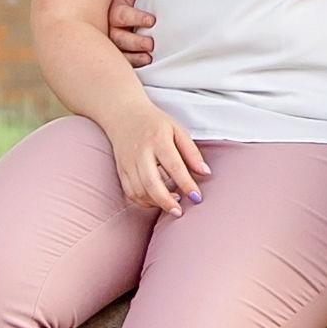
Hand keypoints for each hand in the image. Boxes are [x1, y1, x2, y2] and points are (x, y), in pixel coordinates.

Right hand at [101, 95, 206, 216]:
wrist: (124, 114)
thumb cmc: (155, 124)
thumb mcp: (177, 130)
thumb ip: (191, 152)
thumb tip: (205, 173)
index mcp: (158, 139)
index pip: (174, 166)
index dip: (186, 183)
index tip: (197, 197)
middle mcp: (141, 152)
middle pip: (152, 183)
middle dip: (167, 201)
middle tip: (180, 212)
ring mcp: (128, 162)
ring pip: (139, 191)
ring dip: (156, 203)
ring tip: (172, 204)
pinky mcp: (121, 170)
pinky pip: (130, 192)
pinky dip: (143, 202)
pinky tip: (156, 201)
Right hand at [106, 0, 156, 67]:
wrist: (110, 2)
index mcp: (112, 9)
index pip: (122, 15)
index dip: (137, 18)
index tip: (152, 21)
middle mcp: (108, 26)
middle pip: (118, 37)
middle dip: (135, 42)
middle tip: (151, 44)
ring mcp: (109, 39)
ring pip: (118, 50)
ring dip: (134, 55)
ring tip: (148, 56)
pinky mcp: (113, 50)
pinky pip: (121, 59)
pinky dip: (132, 62)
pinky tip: (144, 61)